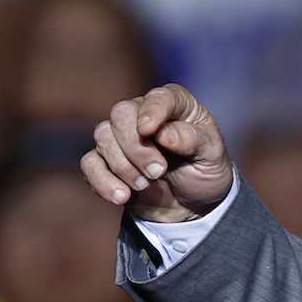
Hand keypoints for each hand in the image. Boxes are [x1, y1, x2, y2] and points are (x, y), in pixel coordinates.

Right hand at [82, 84, 233, 222]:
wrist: (190, 204)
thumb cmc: (205, 171)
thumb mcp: (212, 155)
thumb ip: (193, 140)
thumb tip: (163, 133)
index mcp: (177, 105)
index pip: (159, 97)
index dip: (152, 110)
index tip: (149, 130)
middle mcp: (145, 114)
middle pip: (122, 113)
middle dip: (137, 147)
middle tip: (158, 172)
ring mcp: (122, 136)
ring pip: (103, 136)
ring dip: (123, 166)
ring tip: (146, 185)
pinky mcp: (106, 160)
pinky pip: (89, 163)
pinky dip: (103, 181)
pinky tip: (122, 196)